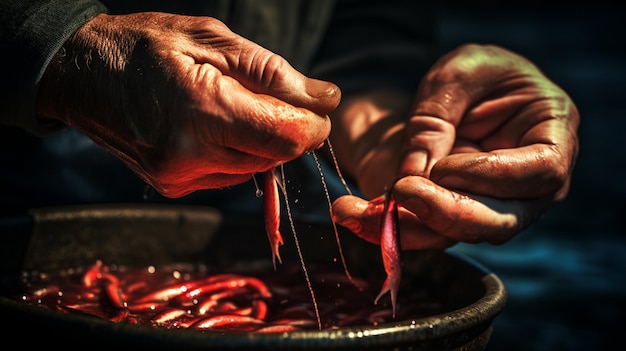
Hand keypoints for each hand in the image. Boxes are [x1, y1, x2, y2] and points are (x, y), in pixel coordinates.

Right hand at [36, 13, 339, 196]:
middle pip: (275, 156)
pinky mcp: (174, 186)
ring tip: (236, 105)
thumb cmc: (145, 46)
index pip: (286, 137)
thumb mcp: (211, 40)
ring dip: (263, 140)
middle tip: (274, 96)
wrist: (81, 74)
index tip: (317, 104)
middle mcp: (190, 155)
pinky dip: (239, 152)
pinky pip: (231, 174)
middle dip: (289, 129)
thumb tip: (325, 99)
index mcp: (201, 110)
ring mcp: (179, 176)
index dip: (313, 124)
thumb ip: (273, 72)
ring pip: (257, 169)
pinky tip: (217, 125)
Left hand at [331, 44, 578, 248]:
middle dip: (448, 214)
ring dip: (406, 228)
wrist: (457, 96)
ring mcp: (492, 206)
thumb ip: (438, 120)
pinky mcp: (454, 217)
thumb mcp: (457, 74)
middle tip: (401, 193)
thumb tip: (416, 176)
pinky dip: (386, 227)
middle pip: (500, 221)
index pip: (540, 172)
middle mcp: (529, 185)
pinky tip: (352, 213)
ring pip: (456, 235)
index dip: (493, 176)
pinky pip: (424, 232)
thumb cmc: (473, 75)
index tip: (445, 166)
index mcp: (552, 136)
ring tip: (357, 210)